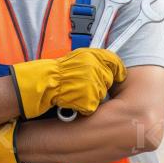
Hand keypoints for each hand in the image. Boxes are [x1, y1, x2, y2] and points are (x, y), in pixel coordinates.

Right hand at [9, 48, 126, 119]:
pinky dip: (84, 105)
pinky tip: (74, 99)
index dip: (117, 71)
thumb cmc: (59, 71)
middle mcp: (95, 68)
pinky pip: (92, 105)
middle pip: (108, 81)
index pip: (115, 63)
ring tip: (77, 90)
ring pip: (100, 94)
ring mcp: (92, 85)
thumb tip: (117, 66)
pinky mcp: (88, 99)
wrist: (44, 82)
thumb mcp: (80, 57)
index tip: (119, 75)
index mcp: (94, 57)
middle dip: (100, 84)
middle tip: (84, 83)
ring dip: (92, 95)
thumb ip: (98, 59)